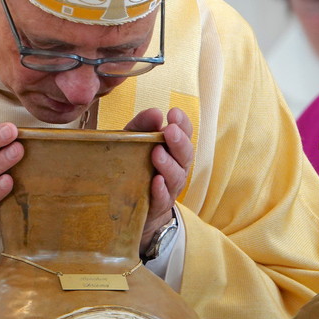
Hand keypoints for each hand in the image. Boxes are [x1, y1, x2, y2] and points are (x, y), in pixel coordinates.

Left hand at [125, 107, 192, 255]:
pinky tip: (156, 181)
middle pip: (185, 155)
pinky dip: (160, 190)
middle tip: (169, 130)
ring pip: (176, 176)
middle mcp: (177, 168)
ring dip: (168, 164)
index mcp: (173, 150)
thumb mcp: (133, 143)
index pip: (185, 134)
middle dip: (179, 141)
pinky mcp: (158, 205)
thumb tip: (155, 112)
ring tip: (157, 153)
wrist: (134, 207)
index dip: (183, 124)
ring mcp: (170, 188)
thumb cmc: (136, 167)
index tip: (174, 112)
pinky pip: (163, 198)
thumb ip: (142, 127)